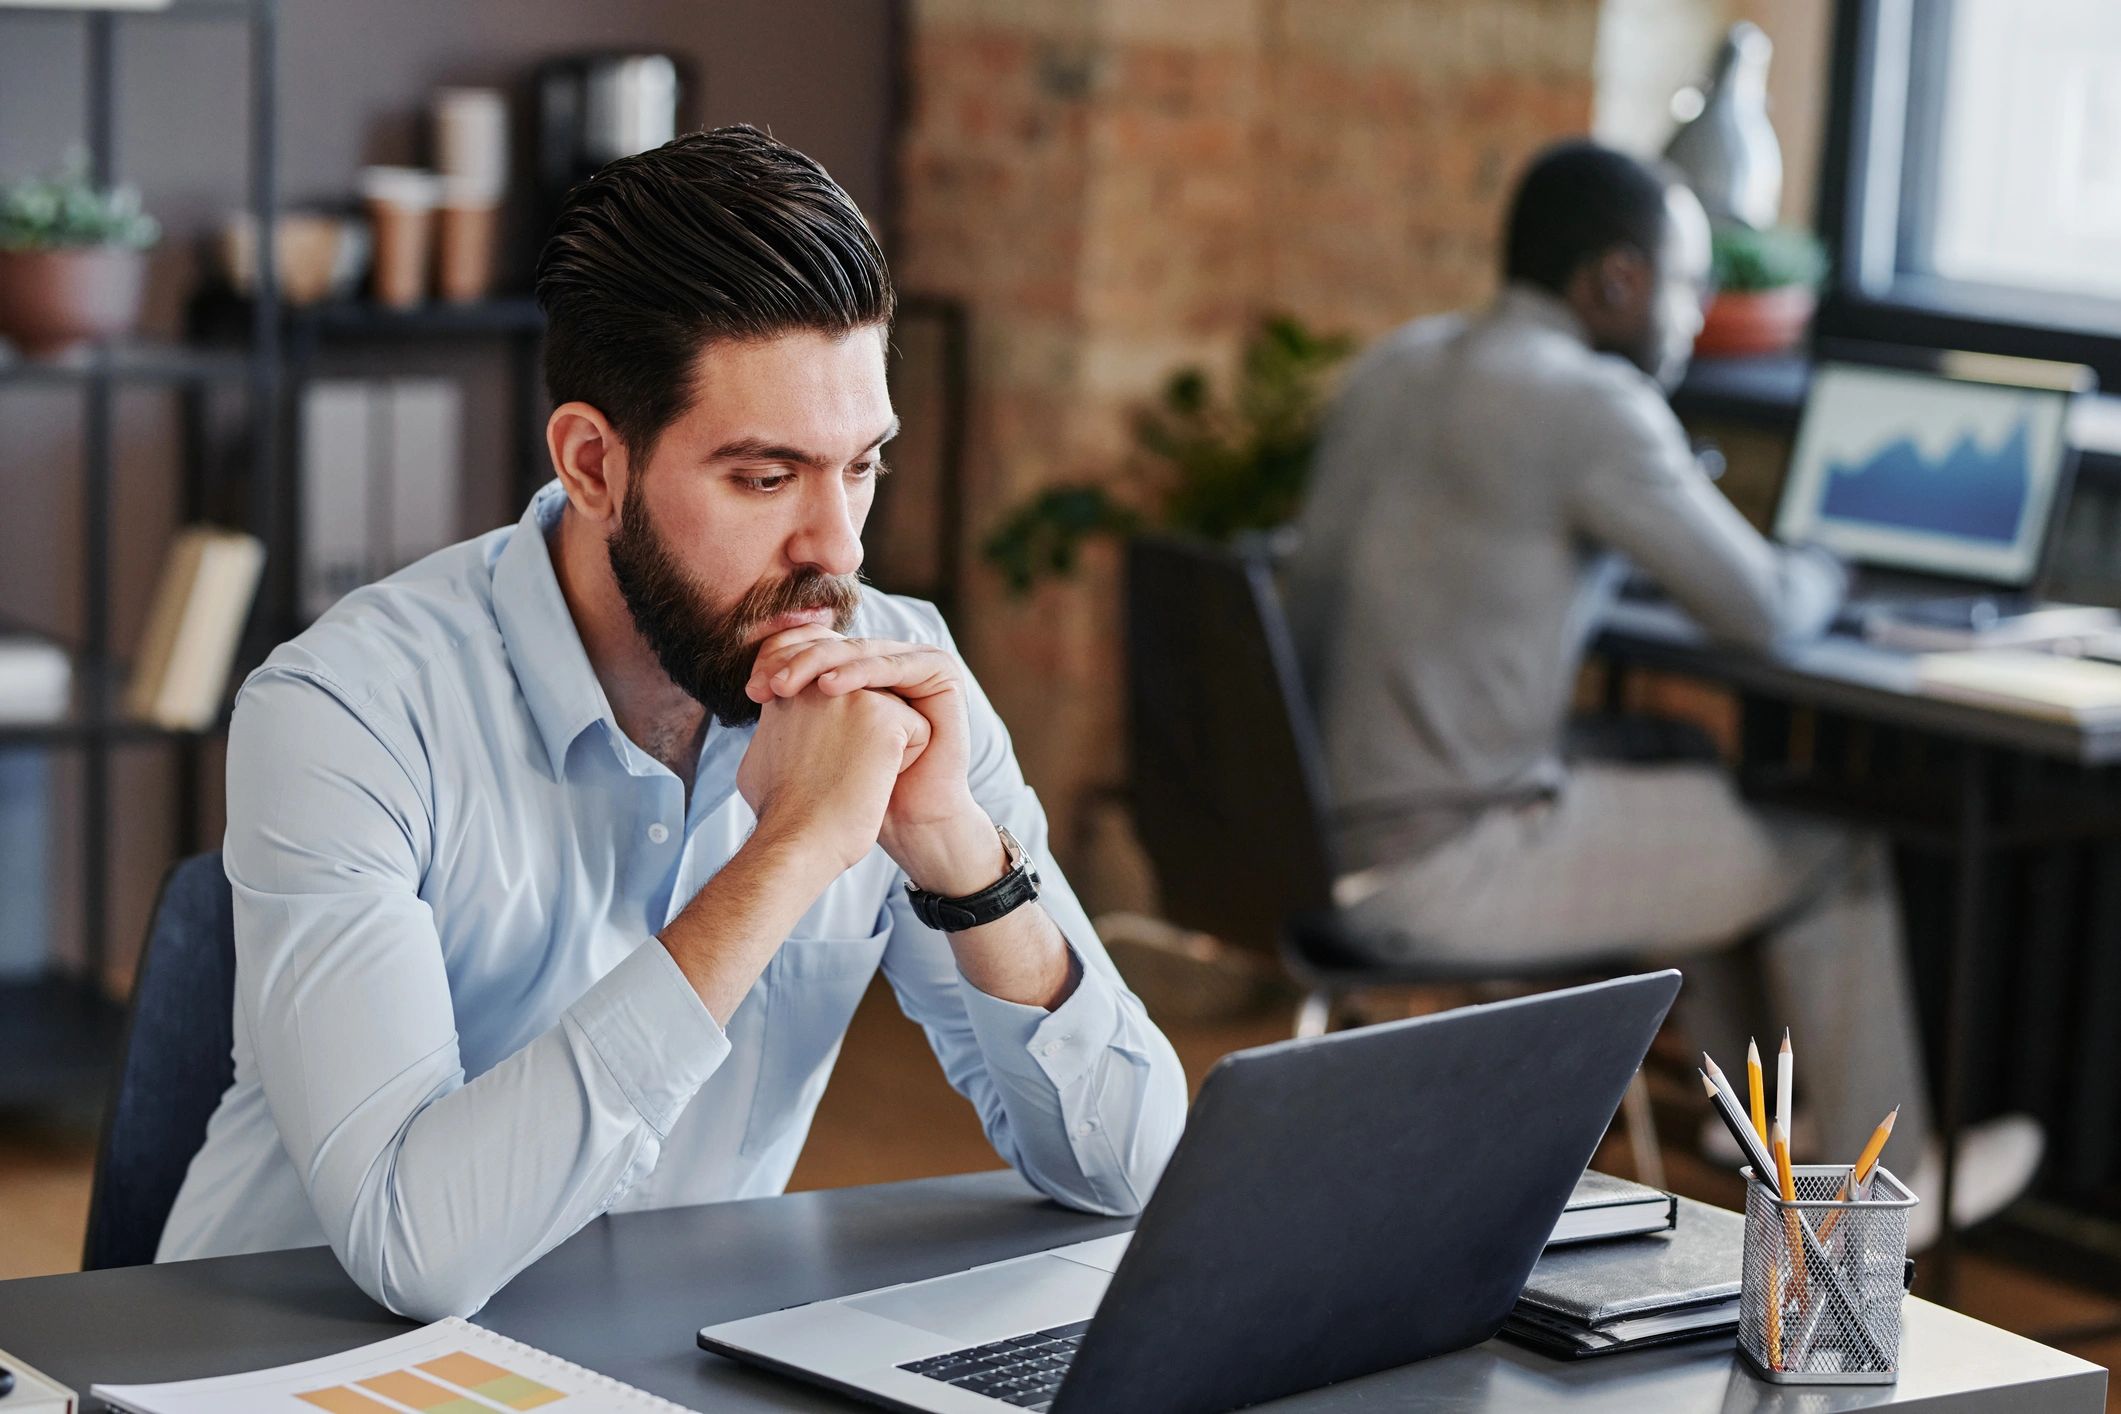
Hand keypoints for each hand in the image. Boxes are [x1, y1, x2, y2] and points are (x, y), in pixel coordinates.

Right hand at [735, 683, 930, 875]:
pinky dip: (905, 763)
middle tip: (837, 778)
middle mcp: (820, 681)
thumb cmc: (781, 813)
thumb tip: (781, 731)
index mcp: (792, 690)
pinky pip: (918, 730)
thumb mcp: (761, 759)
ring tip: (853, 779)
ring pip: (895, 716)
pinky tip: (874, 782)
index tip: (824, 768)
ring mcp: (853, 693)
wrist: (798, 840)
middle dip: (862, 741)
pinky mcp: (886, 714)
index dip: (840, 737)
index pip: (840, 698)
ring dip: (883, 751)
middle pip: (870, 705)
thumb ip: (777, 732)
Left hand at [746, 629, 979, 853]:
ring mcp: (916, 661)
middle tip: (762, 687)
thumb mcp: (815, 740)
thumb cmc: (857, 791)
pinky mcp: (940, 672)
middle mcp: (887, 658)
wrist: (907, 820)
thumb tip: (748, 686)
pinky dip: (859, 674)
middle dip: (793, 662)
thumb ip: (792, 708)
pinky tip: (828, 690)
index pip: (814, 646)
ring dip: (817, 664)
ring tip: (787, 687)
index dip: (780, 660)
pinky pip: (892, 664)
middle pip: (834, 645)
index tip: (751, 691)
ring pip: (858, 650)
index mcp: (859, 668)